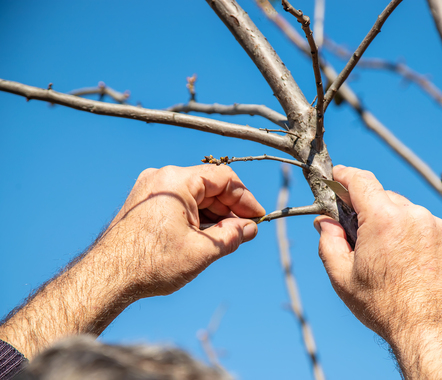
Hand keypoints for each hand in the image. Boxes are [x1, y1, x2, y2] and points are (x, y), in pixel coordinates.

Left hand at [0, 164, 264, 358]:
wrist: (106, 278)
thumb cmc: (151, 263)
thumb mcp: (202, 250)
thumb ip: (231, 235)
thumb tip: (249, 229)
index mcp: (177, 180)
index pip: (224, 179)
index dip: (245, 199)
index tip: (258, 217)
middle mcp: (162, 177)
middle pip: (208, 187)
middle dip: (230, 209)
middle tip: (247, 231)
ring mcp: (149, 189)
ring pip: (194, 196)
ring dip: (214, 215)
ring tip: (229, 238)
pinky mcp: (143, 203)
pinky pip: (179, 203)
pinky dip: (196, 217)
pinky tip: (207, 236)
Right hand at [314, 166, 441, 377]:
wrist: (431, 330)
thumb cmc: (384, 306)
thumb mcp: (342, 277)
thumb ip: (329, 241)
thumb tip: (325, 221)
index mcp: (383, 219)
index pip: (360, 180)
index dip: (345, 175)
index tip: (336, 176)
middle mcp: (414, 215)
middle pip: (384, 198)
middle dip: (369, 210)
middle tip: (361, 234)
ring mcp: (437, 226)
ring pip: (408, 212)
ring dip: (395, 224)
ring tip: (391, 257)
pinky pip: (429, 226)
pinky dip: (417, 236)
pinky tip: (412, 262)